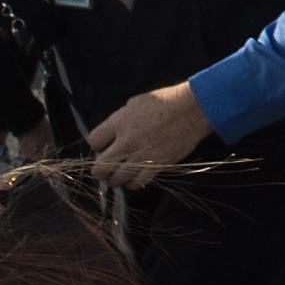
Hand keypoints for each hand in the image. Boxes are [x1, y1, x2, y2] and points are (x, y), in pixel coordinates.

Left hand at [88, 83, 212, 186]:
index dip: (96, 147)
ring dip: (116, 180)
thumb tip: (112, 132)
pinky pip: (138, 182)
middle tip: (104, 171)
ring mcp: (142, 155)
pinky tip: (135, 178)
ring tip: (119, 177)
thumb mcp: (135, 103)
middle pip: (100, 167)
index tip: (103, 148)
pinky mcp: (157, 165)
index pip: (93, 142)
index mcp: (119, 122)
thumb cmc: (165, 101)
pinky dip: (134, 183)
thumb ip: (120, 119)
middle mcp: (127, 141)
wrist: (191, 110)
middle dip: (99, 171)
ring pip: (117, 179)